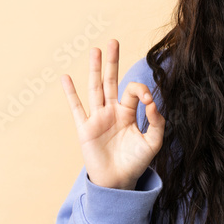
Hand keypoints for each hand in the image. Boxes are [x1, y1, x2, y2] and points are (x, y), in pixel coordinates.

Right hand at [60, 39, 164, 188]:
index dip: (141, 90)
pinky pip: (77, 108)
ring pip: (95, 89)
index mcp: (128, 112)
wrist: (119, 182)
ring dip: (94, 69)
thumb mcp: (153, 142)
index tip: (148, 99)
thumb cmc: (136, 162)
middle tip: (113, 41)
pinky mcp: (85, 129)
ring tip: (95, 50)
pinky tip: (65, 78)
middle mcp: (112, 111)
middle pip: (111, 81)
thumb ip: (157, 122)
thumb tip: (153, 103)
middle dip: (112, 62)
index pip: (133, 92)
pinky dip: (70, 93)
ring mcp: (97, 119)